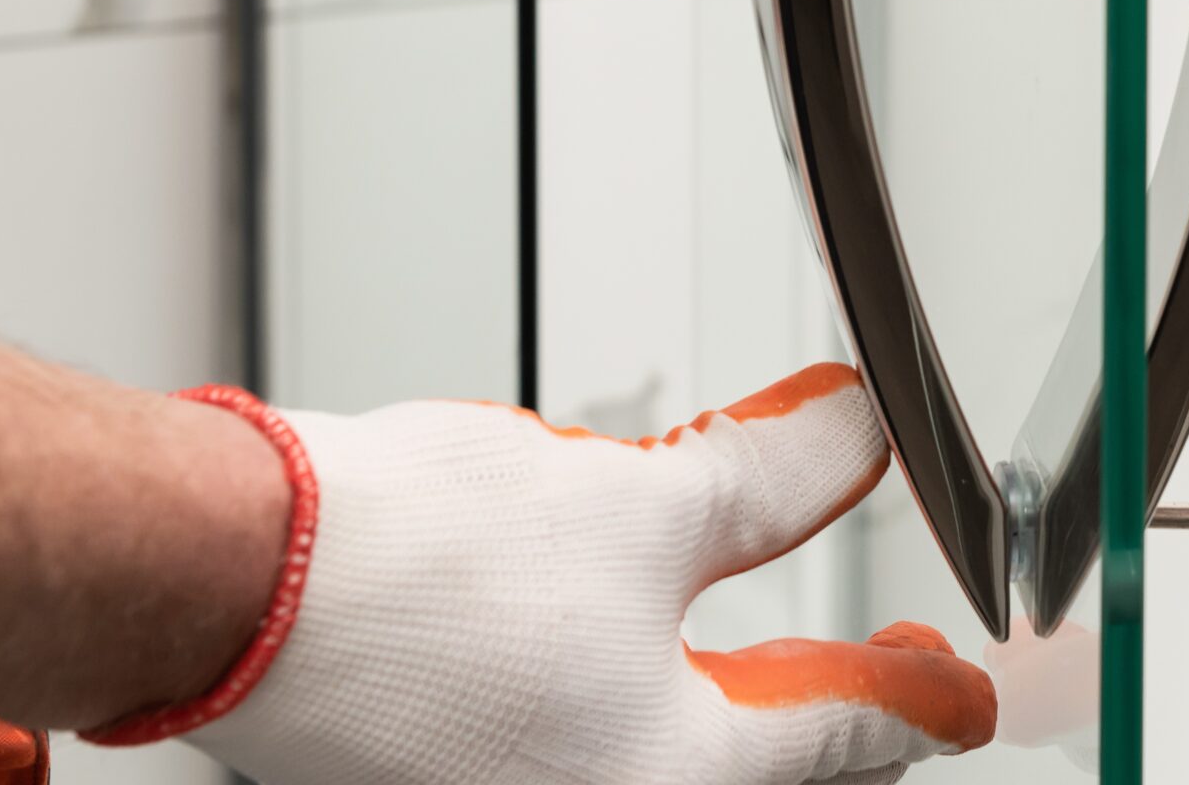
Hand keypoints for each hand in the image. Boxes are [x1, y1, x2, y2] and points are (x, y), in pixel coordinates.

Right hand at [87, 363, 994, 783]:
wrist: (224, 578)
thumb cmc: (404, 570)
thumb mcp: (638, 503)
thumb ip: (768, 479)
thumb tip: (852, 438)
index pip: (838, 743)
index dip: (920, 698)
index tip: (963, 691)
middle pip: (760, 770)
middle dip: (834, 705)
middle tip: (892, 666)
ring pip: (670, 753)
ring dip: (733, 685)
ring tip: (772, 631)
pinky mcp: (444, 778)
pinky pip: (584, 738)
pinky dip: (636, 681)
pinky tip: (635, 613)